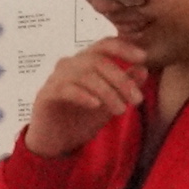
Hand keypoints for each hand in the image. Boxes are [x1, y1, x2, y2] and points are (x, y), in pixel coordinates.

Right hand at [25, 38, 147, 157]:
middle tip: (137, 100)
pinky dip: (83, 95)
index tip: (142, 57)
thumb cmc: (81, 119)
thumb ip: (124, 86)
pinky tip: (95, 105)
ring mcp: (56, 78)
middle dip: (121, 80)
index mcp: (85, 61)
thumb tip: (143, 69)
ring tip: (120, 110)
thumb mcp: (109, 103)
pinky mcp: (46, 95)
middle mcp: (70, 64)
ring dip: (107, 92)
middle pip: (98, 61)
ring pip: (85, 75)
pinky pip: (66, 89)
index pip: (105, 45)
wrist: (55, 143)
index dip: (124, 47)